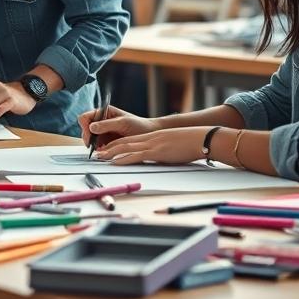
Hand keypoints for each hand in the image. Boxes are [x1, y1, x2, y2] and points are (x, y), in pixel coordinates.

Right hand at [77, 105, 159, 145]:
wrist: (149, 135)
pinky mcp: (106, 141)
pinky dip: (98, 149)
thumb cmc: (139, 125)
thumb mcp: (123, 123)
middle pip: (85, 129)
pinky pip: (96, 146)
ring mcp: (103, 132)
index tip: (90, 136)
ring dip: (93, 145)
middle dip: (88, 138)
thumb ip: (107, 125)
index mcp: (104, 112)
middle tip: (93, 147)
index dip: (85, 126)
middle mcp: (101, 121)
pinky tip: (104, 151)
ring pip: (89, 139)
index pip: (86, 117)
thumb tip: (91, 127)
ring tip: (101, 149)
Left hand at [93, 126, 214, 165]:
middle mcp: (149, 139)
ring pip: (126, 147)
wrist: (200, 138)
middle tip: (97, 153)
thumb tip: (160, 156)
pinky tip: (115, 161)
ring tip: (100, 157)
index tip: (107, 148)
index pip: (130, 139)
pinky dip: (123, 158)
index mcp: (153, 136)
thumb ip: (163, 149)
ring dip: (111, 153)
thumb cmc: (191, 143)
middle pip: (124, 142)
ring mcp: (152, 144)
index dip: (117, 144)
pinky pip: (136, 155)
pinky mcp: (156, 152)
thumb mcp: (173, 144)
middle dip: (109, 147)